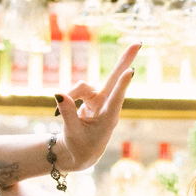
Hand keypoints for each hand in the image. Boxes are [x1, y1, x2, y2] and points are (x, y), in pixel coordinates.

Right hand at [52, 42, 139, 171]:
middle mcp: (107, 105)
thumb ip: (67, 113)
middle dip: (126, 60)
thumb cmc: (80, 146)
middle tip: (138, 42)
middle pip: (115, 78)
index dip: (122, 85)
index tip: (131, 72)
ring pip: (82, 87)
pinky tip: (60, 110)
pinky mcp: (92, 97)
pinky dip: (69, 97)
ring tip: (57, 114)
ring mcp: (100, 99)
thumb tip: (59, 94)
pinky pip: (77, 91)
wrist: (83, 153)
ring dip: (71, 95)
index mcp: (108, 118)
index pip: (116, 99)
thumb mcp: (72, 133)